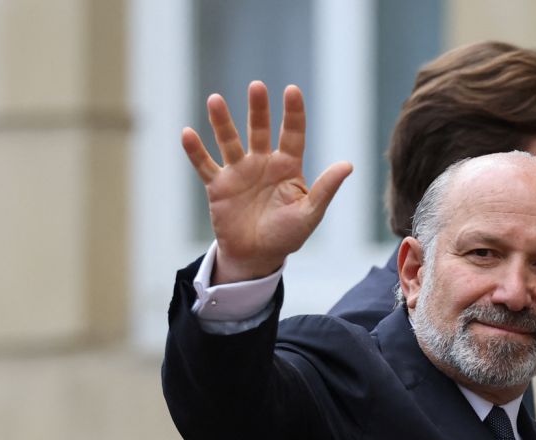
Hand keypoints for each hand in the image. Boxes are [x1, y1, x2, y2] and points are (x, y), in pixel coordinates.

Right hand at [182, 81, 351, 283]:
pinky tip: (187, 134)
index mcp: (288, 167)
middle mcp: (263, 163)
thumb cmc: (287, 235)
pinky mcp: (219, 186)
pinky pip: (205, 165)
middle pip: (259, 130)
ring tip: (215, 100)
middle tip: (257, 87)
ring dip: (221, 122)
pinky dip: (195, 151)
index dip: (293, 113)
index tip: (292, 91)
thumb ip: (325, 188)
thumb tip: (348, 165)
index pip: (293, 134)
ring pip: (229, 141)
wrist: (257, 256)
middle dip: (258, 109)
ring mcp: (239, 172)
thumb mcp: (310, 213)